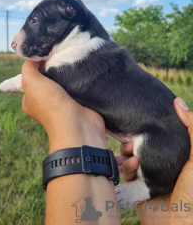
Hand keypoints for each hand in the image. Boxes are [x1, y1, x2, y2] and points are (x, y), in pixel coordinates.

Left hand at [21, 60, 107, 152]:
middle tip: (60, 56)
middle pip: (48, 79)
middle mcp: (45, 103)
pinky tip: (81, 70)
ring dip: (67, 73)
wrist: (77, 125)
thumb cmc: (50, 103)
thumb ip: (28, 67)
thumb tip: (35, 59)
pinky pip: (77, 86)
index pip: (30, 80)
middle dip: (53, 68)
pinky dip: (79, 79)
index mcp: (30, 101)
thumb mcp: (30, 81)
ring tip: (72, 60)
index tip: (44, 57)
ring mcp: (63, 104)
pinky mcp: (78, 103)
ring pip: (63, 82)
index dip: (36, 67)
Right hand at [120, 98, 192, 223]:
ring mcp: (149, 177)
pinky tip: (131, 166)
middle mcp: (160, 165)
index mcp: (174, 156)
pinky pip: (128, 174)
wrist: (181, 222)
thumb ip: (192, 127)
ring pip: (131, 158)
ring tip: (130, 153)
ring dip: (128, 154)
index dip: (147, 130)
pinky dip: (128, 168)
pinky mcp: (138, 190)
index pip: (156, 137)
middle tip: (131, 141)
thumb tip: (177, 101)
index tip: (140, 123)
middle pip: (141, 146)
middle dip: (133, 141)